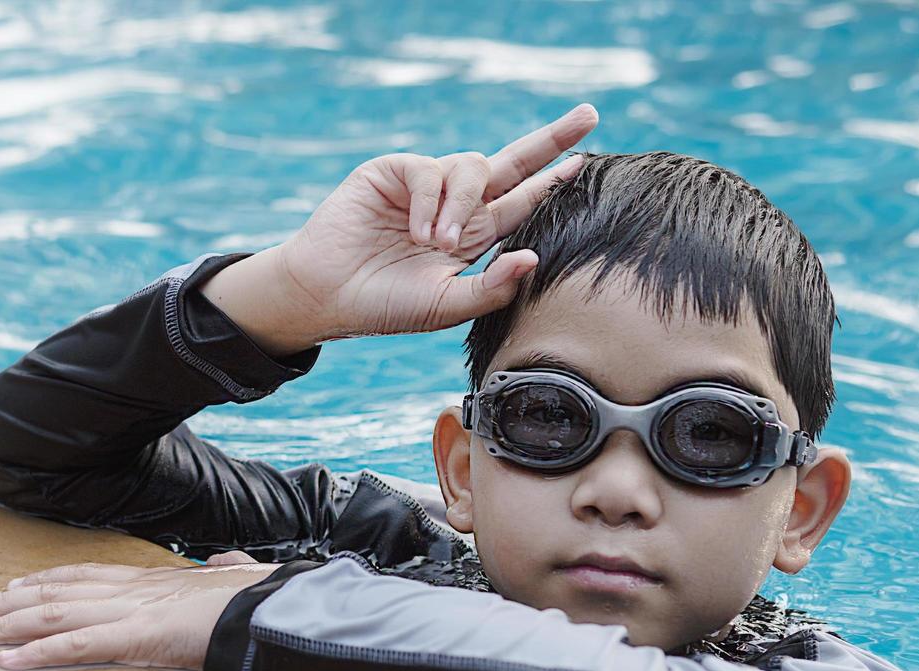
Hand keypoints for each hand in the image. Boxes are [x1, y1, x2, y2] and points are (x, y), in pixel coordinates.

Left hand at [0, 552, 275, 670]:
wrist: (277, 607)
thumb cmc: (262, 597)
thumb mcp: (240, 581)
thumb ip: (228, 573)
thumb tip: (230, 565)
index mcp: (149, 581)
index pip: (81, 576)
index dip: (39, 582)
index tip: (6, 588)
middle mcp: (129, 590)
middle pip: (50, 594)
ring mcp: (130, 611)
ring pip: (49, 616)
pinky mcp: (137, 638)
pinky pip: (76, 647)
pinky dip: (36, 654)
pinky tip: (3, 662)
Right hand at [199, 104, 597, 355]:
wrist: (328, 295)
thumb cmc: (385, 305)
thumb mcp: (445, 306)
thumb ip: (490, 288)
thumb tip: (534, 258)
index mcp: (473, 234)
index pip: (521, 200)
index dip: (551, 182)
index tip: (582, 164)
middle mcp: (454, 203)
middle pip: (512, 162)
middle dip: (549, 140)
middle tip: (589, 116)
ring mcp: (425, 185)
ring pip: (472, 168)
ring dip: (463, 205)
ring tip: (441, 244)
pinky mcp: (393, 171)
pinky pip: (429, 171)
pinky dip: (430, 203)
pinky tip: (417, 233)